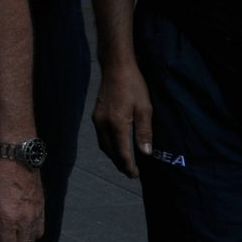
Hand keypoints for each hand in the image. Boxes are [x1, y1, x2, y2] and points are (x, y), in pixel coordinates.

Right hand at [92, 60, 152, 177]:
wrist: (116, 67)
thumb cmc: (133, 86)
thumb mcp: (144, 109)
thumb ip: (144, 132)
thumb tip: (145, 153)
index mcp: (116, 123)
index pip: (121, 152)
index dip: (128, 165)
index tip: (135, 175)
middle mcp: (103, 123)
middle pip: (109, 151)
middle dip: (119, 163)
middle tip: (130, 173)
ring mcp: (97, 118)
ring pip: (103, 144)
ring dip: (113, 155)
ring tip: (123, 162)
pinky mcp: (96, 114)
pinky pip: (101, 136)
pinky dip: (109, 145)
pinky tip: (116, 145)